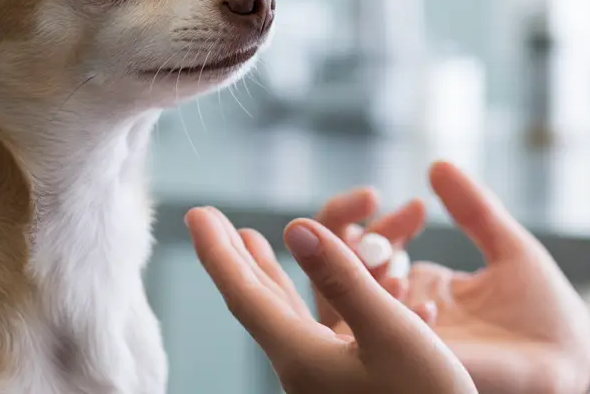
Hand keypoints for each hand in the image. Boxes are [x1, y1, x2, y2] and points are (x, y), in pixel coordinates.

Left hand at [186, 206, 475, 393]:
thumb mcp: (391, 334)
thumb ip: (344, 280)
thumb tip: (295, 229)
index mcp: (300, 358)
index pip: (244, 295)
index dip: (218, 251)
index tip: (197, 212)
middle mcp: (303, 371)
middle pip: (257, 304)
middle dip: (235, 258)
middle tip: (210, 221)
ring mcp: (323, 382)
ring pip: (287, 318)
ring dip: (270, 276)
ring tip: (252, 244)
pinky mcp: (347, 388)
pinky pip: (320, 333)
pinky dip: (313, 298)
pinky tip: (329, 286)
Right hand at [319, 162, 589, 393]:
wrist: (573, 365)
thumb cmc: (545, 314)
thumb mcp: (509, 249)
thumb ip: (474, 209)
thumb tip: (436, 165)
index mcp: (417, 284)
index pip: (363, 245)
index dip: (373, 218)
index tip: (415, 206)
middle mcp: (398, 311)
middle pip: (334, 267)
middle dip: (345, 232)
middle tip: (395, 216)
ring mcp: (400, 339)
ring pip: (338, 302)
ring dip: (355, 270)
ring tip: (395, 258)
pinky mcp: (412, 366)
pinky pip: (371, 340)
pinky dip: (385, 313)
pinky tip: (425, 302)